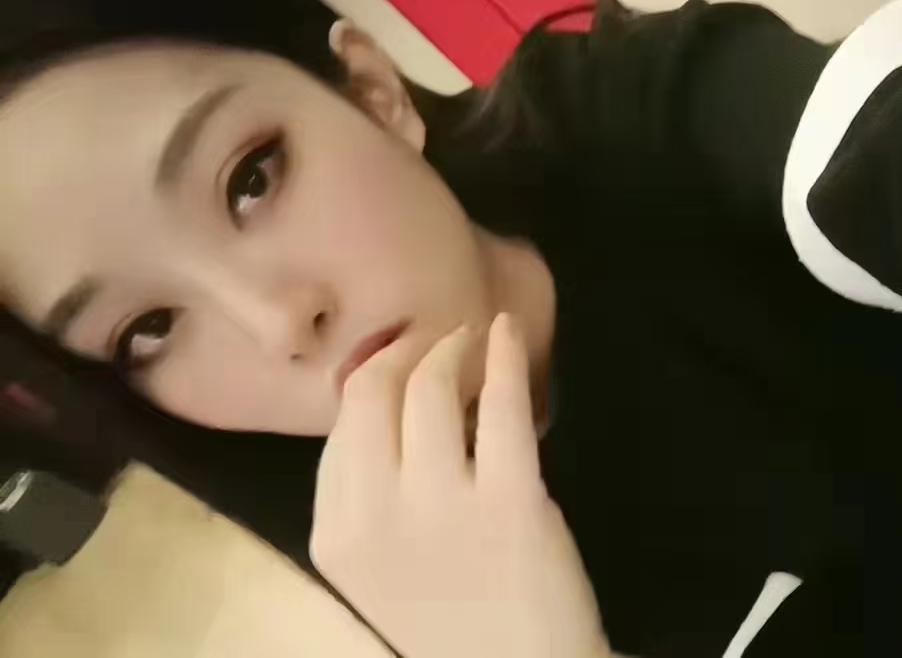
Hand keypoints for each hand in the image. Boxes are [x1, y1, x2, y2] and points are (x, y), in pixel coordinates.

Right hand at [311, 315, 608, 657]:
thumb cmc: (455, 622)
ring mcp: (443, 507)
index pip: (340, 429)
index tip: (395, 357)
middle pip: (374, 395)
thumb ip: (373, 496)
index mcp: (337, 536)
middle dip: (402, 351)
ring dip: (451, 347)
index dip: (369, 378)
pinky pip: (502, 405)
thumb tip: (387, 396)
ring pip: (430, 388)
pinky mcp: (512, 500)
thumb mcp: (380, 569)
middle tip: (432, 336)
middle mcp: (376, 517)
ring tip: (469, 338)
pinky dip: (506, 356)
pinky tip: (509, 332)